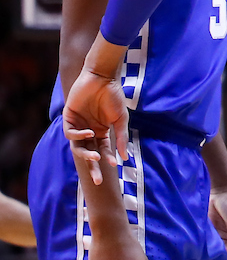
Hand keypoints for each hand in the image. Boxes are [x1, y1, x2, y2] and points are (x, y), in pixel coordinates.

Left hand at [63, 69, 128, 184]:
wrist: (102, 77)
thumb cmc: (113, 96)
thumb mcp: (120, 119)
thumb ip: (121, 137)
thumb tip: (125, 157)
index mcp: (101, 132)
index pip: (102, 150)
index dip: (108, 158)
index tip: (116, 166)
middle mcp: (88, 131)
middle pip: (89, 153)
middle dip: (93, 167)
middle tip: (97, 181)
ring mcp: (78, 125)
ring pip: (78, 146)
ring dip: (85, 154)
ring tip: (94, 156)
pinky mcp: (68, 118)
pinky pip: (71, 133)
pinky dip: (79, 136)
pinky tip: (89, 133)